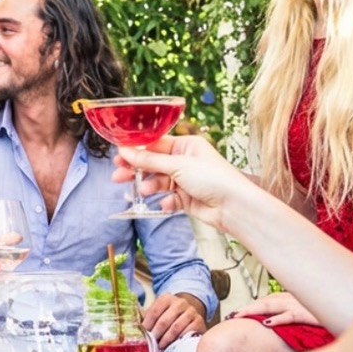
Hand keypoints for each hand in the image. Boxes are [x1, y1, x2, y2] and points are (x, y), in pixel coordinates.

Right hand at [112, 135, 256, 231]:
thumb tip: (125, 151)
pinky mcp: (187, 199)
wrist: (234, 207)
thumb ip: (149, 160)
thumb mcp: (177, 165)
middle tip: (118, 175)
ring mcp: (186, 180)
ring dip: (149, 186)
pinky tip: (164, 204)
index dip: (136, 150)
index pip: (155, 144)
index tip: (119, 154)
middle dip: (137, 170)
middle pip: (154, 163)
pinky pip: (169, 198)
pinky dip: (164, 201)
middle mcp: (186, 161)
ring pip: (159, 181)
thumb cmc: (214, 179)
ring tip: (143, 191)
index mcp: (187, 145)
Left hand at [142, 292, 206, 346]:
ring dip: (166, 339)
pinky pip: (187, 332)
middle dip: (156, 334)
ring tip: (160, 346)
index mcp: (167, 298)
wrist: (190, 311)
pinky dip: (179, 340)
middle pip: (164, 321)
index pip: (154, 311)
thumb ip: (149, 315)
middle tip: (152, 343)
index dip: (148, 324)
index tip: (144, 333)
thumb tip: (135, 325)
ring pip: (175, 328)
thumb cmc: (170, 312)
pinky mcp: (199, 321)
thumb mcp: (160, 309)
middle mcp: (180, 302)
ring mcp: (191, 311)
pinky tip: (173, 344)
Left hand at [231, 291, 319, 326]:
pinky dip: (277, 319)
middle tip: (231, 315)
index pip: (263, 302)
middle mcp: (288, 299)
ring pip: (270, 306)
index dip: (248, 307)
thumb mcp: (300, 309)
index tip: (235, 314)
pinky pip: (289, 316)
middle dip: (246, 308)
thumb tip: (271, 319)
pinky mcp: (306, 313)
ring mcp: (296, 305)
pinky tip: (266, 323)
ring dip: (253, 310)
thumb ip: (286, 311)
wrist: (339, 303)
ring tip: (239, 316)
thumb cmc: (319, 307)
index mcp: (286, 298)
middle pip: (262, 303)